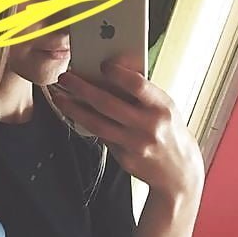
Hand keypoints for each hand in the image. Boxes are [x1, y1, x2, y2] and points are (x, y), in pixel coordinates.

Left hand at [52, 51, 204, 197]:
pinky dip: (85, 124)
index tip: (102, 64)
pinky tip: (74, 114)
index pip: (137, 85)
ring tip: (59, 97)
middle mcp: (148, 126)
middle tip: (65, 78)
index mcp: (162, 107)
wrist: (178, 171)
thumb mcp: (164, 107)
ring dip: (74, 109)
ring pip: (97, 124)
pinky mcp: (124, 159)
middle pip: (107, 103)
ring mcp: (135, 144)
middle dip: (82, 88)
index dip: (117, 72)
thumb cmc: (168, 131)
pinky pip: (100, 137)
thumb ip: (142, 92)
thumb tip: (114, 68)